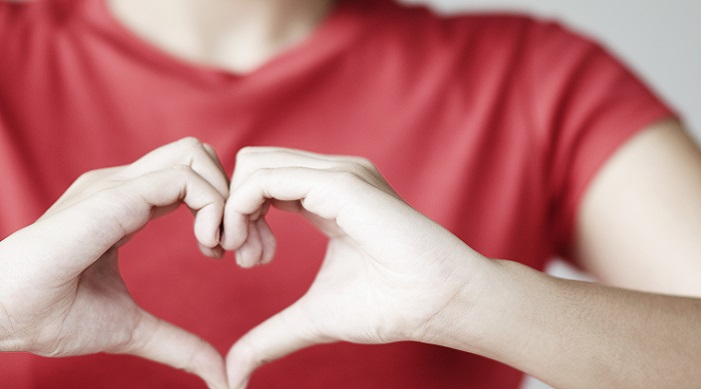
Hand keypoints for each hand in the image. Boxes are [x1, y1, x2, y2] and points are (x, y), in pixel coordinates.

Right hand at [0, 138, 232, 388]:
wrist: (2, 315)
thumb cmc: (51, 317)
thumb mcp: (133, 328)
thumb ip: (177, 343)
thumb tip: (218, 375)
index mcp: (127, 205)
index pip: (191, 178)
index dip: (224, 209)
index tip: (234, 254)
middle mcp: (125, 186)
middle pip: (199, 154)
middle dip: (234, 194)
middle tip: (239, 246)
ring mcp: (118, 185)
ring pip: (196, 155)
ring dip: (226, 199)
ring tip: (222, 247)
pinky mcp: (115, 195)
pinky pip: (184, 178)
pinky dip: (213, 206)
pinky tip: (208, 244)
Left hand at [221, 147, 488, 388]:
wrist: (438, 301)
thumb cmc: (391, 305)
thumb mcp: (315, 317)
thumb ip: (273, 334)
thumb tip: (235, 371)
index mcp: (326, 196)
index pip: (262, 182)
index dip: (239, 217)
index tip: (244, 261)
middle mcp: (330, 176)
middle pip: (251, 166)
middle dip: (230, 211)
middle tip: (242, 260)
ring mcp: (337, 174)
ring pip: (253, 166)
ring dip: (233, 213)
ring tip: (252, 259)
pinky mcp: (340, 182)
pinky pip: (266, 178)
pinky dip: (242, 209)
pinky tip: (257, 251)